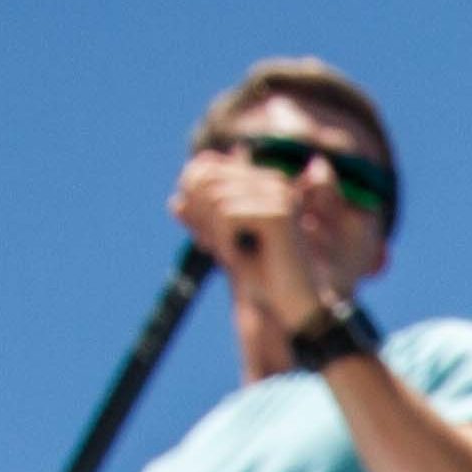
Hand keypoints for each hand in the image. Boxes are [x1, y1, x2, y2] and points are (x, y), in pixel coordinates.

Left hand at [171, 150, 375, 333]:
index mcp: (263, 181)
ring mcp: (278, 195)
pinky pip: (227, 215)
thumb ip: (203, 221)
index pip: (206, 165)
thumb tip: (176, 202)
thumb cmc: (264, 276)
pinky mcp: (278, 214)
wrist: (296, 306)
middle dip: (198, 214)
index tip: (199, 232)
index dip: (190, 195)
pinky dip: (222, 242)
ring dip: (212, 232)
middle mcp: (273, 180)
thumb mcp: (225, 243)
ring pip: (214, 197)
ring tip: (228, 255)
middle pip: (206, 177)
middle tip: (208, 246)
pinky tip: (236, 258)